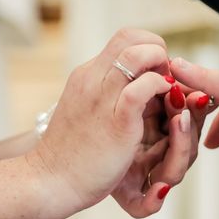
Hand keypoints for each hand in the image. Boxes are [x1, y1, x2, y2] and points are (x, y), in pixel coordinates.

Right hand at [29, 29, 205, 218]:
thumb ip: (108, 96)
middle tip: (167, 75)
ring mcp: (102, 98)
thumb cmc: (72, 153)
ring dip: (161, 64)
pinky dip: (160, 86)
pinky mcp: (117, 121)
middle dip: (158, 49)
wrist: (50, 182)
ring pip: (137, 54)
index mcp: (87, 75)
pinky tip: (166, 101)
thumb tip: (135, 87)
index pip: (123, 38)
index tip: (158, 69)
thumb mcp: (87, 112)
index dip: (148, 46)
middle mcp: (92, 79)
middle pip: (131, 36)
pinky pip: (141, 88)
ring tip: (168, 88)